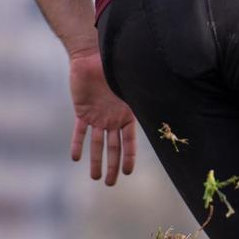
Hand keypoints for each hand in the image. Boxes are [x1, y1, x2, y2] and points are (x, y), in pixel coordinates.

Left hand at [69, 52, 137, 184]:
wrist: (91, 55)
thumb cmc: (113, 65)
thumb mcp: (129, 81)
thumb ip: (138, 90)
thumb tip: (163, 90)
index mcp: (127, 114)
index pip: (129, 141)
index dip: (128, 157)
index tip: (128, 172)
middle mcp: (113, 119)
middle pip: (113, 147)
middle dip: (112, 166)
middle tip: (110, 183)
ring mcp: (97, 116)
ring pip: (97, 144)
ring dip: (96, 161)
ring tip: (96, 177)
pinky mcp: (82, 112)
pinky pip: (79, 131)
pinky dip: (77, 144)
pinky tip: (76, 158)